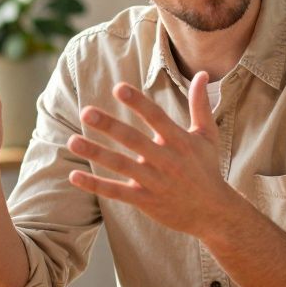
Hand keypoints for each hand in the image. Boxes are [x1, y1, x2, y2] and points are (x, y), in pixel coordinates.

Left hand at [66, 72, 239, 238]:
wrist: (213, 213)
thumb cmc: (207, 169)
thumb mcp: (207, 136)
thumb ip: (200, 104)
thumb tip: (202, 73)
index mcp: (179, 141)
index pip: (156, 117)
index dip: (138, 103)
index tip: (118, 88)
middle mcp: (165, 160)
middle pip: (133, 140)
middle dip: (109, 126)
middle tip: (86, 112)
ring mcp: (154, 181)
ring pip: (120, 166)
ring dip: (96, 153)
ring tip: (72, 142)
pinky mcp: (145, 200)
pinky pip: (116, 192)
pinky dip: (95, 185)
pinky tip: (75, 176)